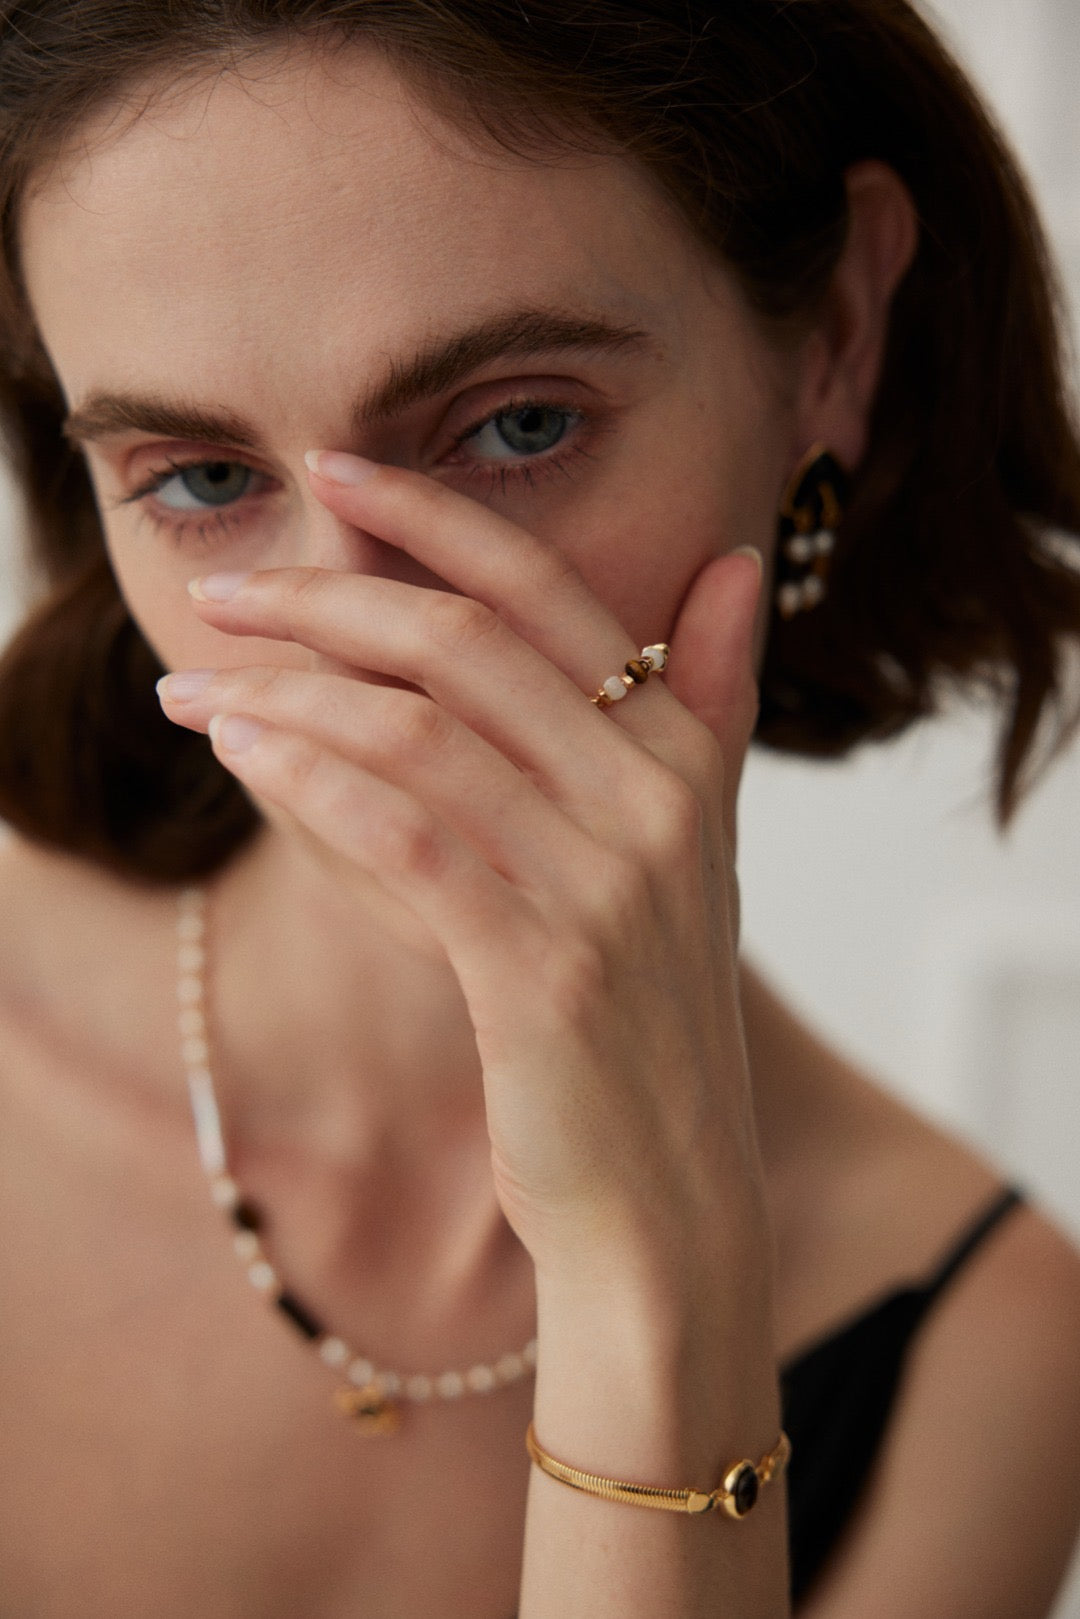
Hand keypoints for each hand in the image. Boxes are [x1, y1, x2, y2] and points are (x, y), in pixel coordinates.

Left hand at [158, 453, 765, 1281]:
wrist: (669, 1195)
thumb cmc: (648, 1014)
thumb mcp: (692, 853)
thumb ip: (707, 704)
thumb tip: (736, 564)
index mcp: (687, 755)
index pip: (549, 594)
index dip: (436, 517)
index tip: (333, 470)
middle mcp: (656, 802)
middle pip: (466, 643)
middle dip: (327, 597)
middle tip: (227, 589)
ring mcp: (605, 886)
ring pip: (418, 731)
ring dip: (287, 693)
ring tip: (195, 682)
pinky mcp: (541, 971)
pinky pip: (404, 838)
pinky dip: (310, 782)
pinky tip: (241, 754)